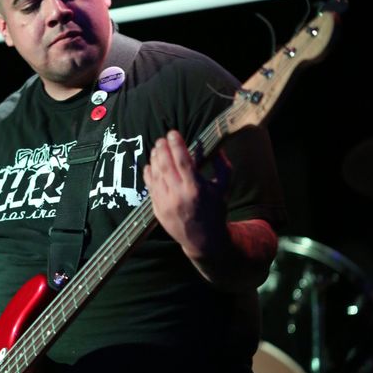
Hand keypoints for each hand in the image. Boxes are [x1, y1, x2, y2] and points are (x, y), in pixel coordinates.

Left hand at [142, 129, 230, 260]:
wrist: (204, 239)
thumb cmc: (216, 210)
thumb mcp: (224, 188)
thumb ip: (222, 165)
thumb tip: (216, 146)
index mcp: (195, 189)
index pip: (182, 160)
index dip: (176, 144)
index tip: (173, 133)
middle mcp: (178, 196)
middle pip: (165, 165)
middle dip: (162, 149)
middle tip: (162, 140)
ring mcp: (165, 203)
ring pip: (155, 175)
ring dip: (154, 159)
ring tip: (156, 149)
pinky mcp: (157, 209)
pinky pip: (149, 187)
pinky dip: (148, 174)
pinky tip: (150, 165)